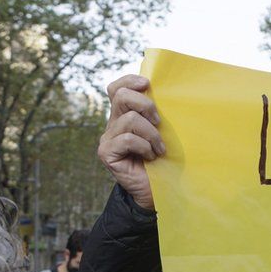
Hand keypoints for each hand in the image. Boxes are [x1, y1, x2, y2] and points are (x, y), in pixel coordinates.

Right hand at [97, 75, 165, 211]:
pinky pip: (127, 139)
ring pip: (130, 119)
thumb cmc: (162, 160)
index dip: (130, 81)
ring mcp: (107, 138)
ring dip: (151, 134)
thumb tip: (165, 91)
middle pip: (121, 96)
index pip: (117, 88)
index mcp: (123, 115)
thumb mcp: (161, 131)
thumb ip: (155, 114)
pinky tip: (150, 157)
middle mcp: (112, 124)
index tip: (148, 84)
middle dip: (145, 104)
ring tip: (158, 148)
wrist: (155, 190)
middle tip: (159, 122)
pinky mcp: (106, 153)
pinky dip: (144, 146)